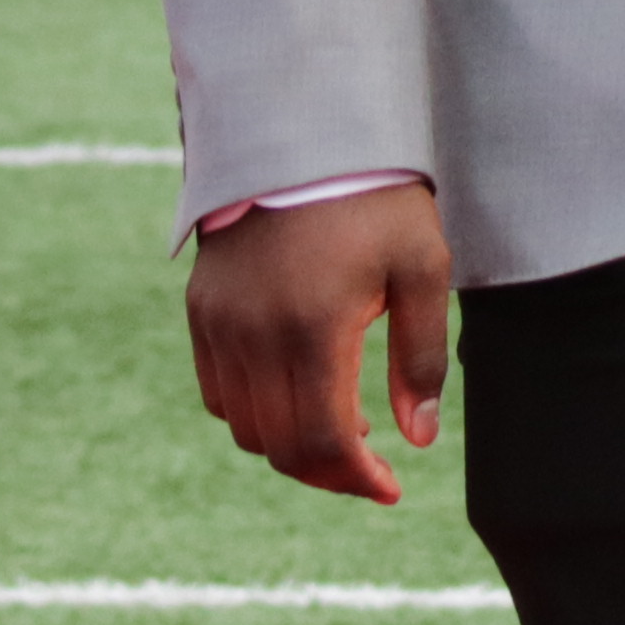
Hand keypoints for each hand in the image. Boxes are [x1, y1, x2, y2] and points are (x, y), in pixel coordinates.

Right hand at [186, 184, 455, 505]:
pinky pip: (218, 393)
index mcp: (315, 327)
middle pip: (281, 446)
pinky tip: (299, 396)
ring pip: (245, 428)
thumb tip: (418, 440)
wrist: (303, 135)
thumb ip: (421, 359)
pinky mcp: (201, 311)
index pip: (326, 441)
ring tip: (344, 429)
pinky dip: (255, 414)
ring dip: (291, 446)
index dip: (358, 479)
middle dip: (329, 473)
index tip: (390, 489)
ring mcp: (220, 324)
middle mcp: (255, 334)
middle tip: (371, 469)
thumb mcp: (423, 269)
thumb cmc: (377, 200)